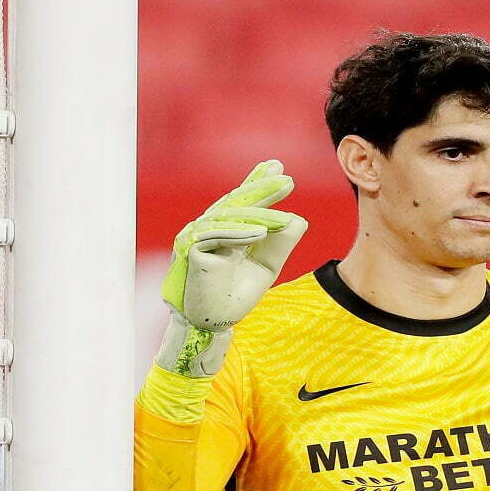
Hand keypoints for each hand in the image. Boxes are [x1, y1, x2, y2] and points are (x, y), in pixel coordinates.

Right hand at [155, 160, 308, 377]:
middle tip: (286, 180)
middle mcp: (209, 227)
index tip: (279, 167)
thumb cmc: (235, 294)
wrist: (214, 322)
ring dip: (256, 215)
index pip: (244, 201)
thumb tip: (300, 219)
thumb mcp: (266, 266)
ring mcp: (197, 236)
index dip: (259, 183)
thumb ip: (280, 244)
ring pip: (228, 218)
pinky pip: (214, 237)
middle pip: (237, 203)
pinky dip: (237, 234)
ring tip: (282, 217)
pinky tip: (258, 233)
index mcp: (227, 228)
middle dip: (261, 190)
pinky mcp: (189, 251)